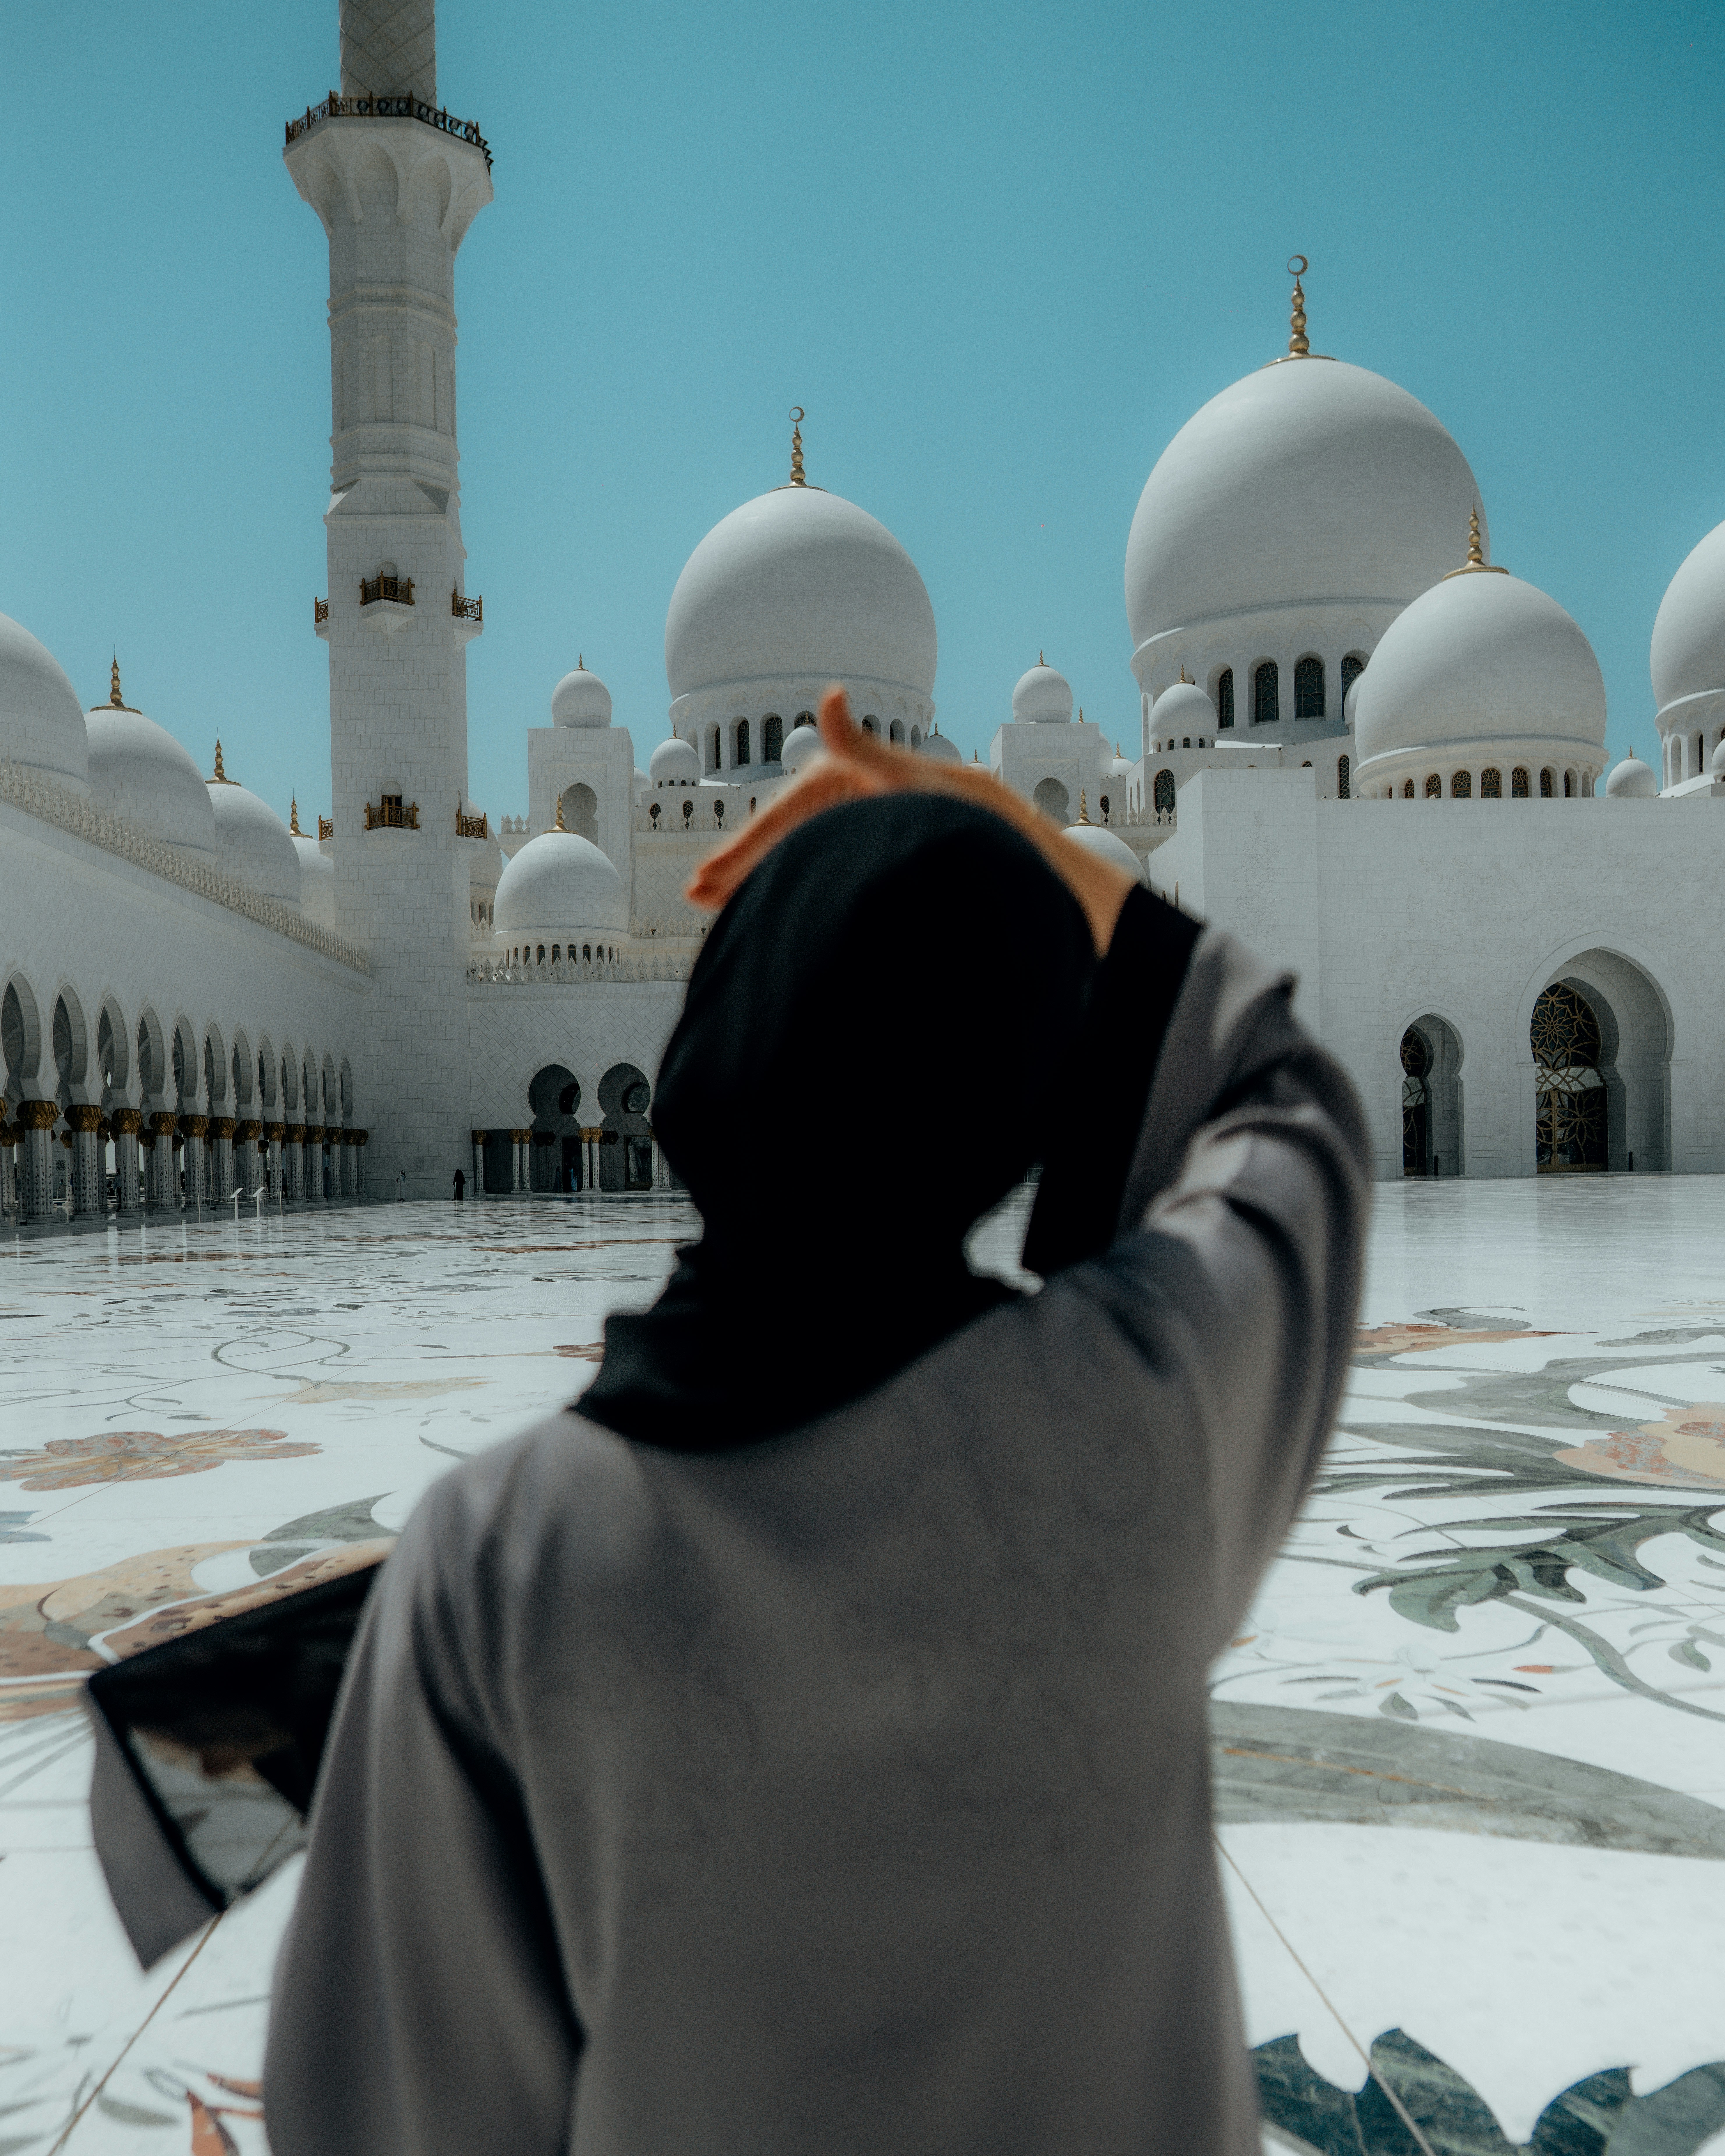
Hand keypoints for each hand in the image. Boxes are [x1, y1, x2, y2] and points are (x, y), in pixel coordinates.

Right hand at [685, 687, 1136, 951]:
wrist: (1018, 852)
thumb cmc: (972, 816)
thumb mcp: (913, 783)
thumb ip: (864, 748)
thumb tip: (829, 695)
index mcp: (854, 773)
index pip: (786, 813)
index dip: (745, 847)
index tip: (709, 879)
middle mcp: (854, 793)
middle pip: (786, 835)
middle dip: (741, 866)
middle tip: (698, 898)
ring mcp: (861, 820)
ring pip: (799, 853)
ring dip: (761, 879)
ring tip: (719, 907)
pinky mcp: (874, 843)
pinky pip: (822, 864)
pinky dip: (794, 881)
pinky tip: (770, 901)